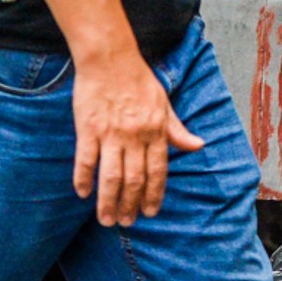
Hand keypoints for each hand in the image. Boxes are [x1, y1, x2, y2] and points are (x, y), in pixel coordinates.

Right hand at [72, 52, 204, 225]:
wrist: (110, 58)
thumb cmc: (139, 80)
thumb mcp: (164, 103)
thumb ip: (177, 129)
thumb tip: (198, 146)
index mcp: (156, 130)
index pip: (158, 170)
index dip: (154, 194)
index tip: (150, 212)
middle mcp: (135, 135)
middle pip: (134, 179)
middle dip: (131, 205)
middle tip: (127, 222)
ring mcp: (110, 133)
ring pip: (111, 176)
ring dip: (109, 201)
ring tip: (107, 219)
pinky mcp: (88, 128)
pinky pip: (85, 160)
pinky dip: (84, 179)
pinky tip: (83, 193)